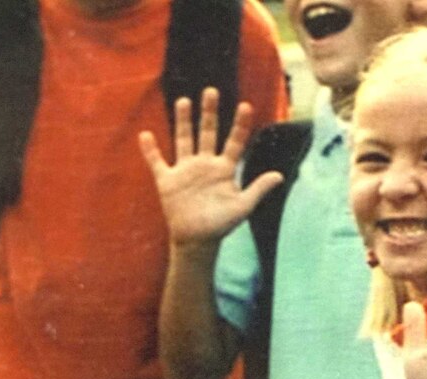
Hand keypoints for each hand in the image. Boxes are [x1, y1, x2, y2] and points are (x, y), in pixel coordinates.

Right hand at [139, 87, 282, 246]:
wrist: (197, 240)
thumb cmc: (222, 224)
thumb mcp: (243, 206)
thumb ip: (259, 189)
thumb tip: (280, 176)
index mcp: (225, 169)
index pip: (234, 142)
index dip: (240, 125)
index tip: (245, 106)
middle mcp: (205, 164)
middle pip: (208, 133)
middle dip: (210, 113)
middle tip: (211, 91)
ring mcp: (185, 170)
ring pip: (184, 139)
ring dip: (183, 121)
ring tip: (184, 100)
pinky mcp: (167, 180)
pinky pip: (157, 162)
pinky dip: (150, 150)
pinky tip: (146, 135)